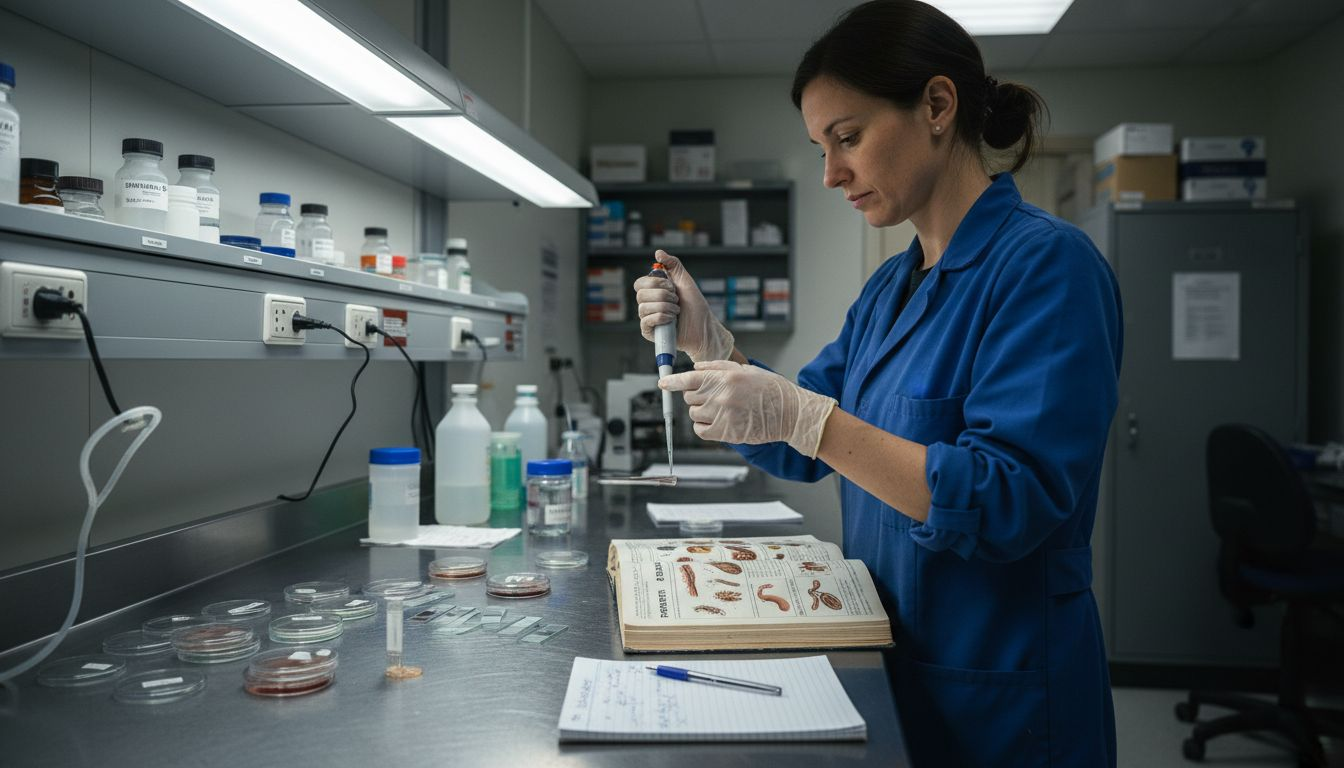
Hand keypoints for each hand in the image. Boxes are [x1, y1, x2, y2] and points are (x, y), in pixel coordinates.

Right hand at [633, 250, 734, 361]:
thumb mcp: (685, 280)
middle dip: (663, 295)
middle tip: (677, 300)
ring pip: (643, 308)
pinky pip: (646, 322)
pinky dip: (661, 318)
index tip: (672, 286)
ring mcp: (648, 319)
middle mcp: (648, 304)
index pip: (640, 283)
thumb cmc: (695, 305)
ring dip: (665, 307)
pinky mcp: (650, 332)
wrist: (704, 327)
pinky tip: (672, 320)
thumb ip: (672, 265)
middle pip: (640, 295)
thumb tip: (658, 252)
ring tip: (677, 311)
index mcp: (654, 291)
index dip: (655, 283)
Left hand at [660, 361, 836, 457]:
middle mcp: (720, 396)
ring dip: (701, 411)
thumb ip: (717, 368)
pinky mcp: (725, 433)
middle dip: (697, 394)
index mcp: (724, 378)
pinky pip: (700, 430)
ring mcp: (722, 415)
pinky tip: (716, 422)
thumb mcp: (745, 370)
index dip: (672, 381)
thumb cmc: (770, 389)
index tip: (663, 383)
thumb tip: (694, 368)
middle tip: (714, 395)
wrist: (790, 413)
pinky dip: (703, 426)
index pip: (688, 379)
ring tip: (721, 409)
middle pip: (690, 396)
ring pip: (694, 413)